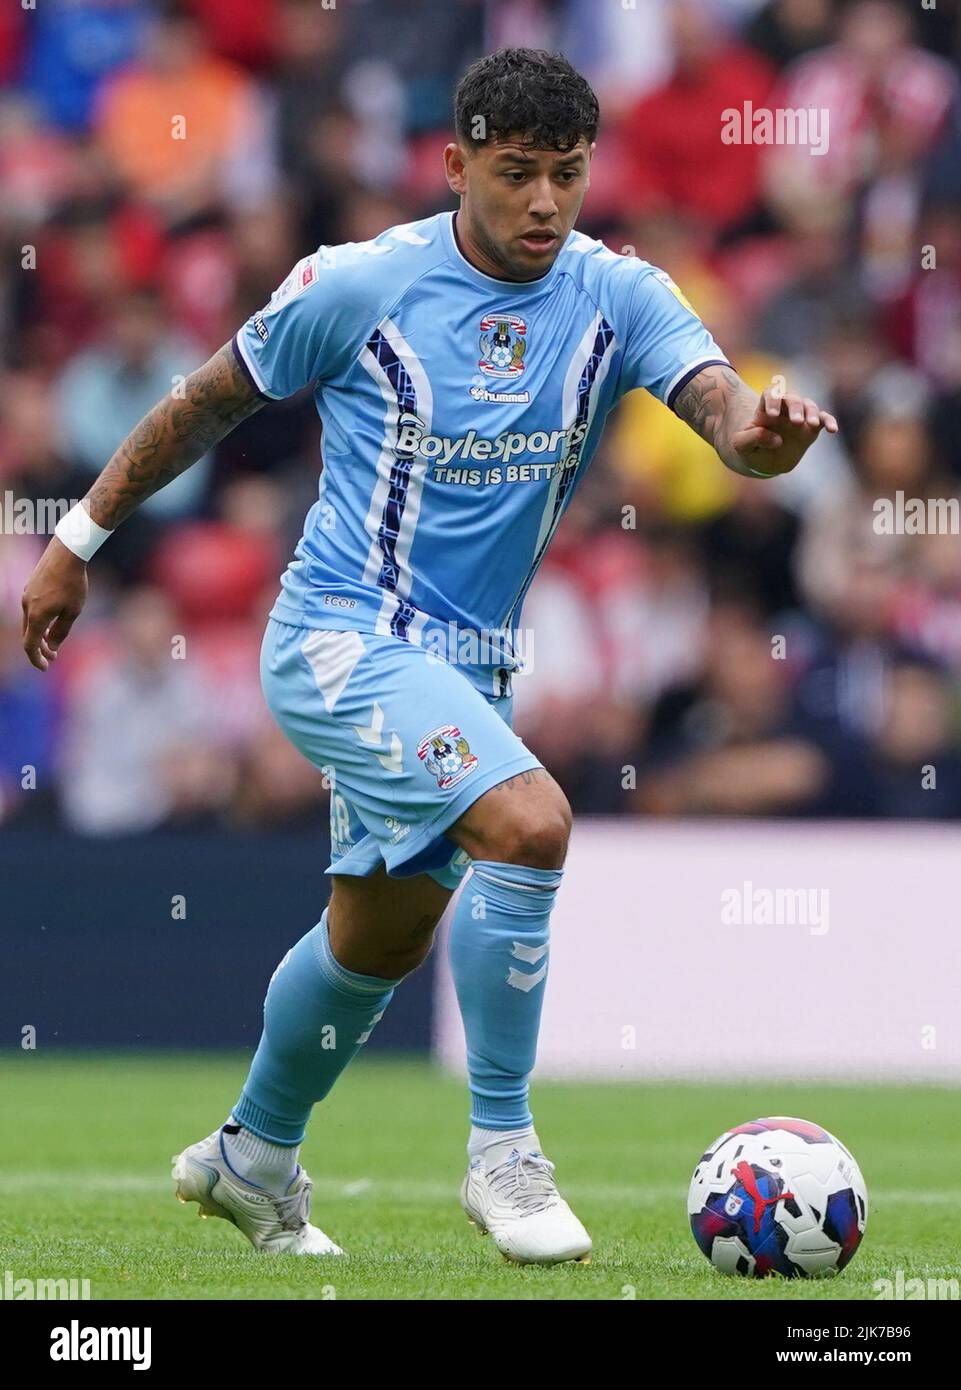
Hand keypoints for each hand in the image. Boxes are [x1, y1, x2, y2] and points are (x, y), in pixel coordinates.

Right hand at [22, 538, 88, 670]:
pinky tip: (52, 621)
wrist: (66, 553)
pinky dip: (39, 621)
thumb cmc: (73, 583)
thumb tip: (52, 646)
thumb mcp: (73, 611)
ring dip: (40, 635)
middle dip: (39, 649)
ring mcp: (26, 596)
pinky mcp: (30, 587)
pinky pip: (31, 610)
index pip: (30, 646)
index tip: (45, 668)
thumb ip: (61, 631)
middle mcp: (26, 607)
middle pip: (28, 635)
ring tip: (53, 641)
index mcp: (36, 616)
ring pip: (29, 622)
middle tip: (53, 658)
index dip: (37, 659)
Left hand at [732, 379, 837, 476]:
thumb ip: (753, 438)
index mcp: (765, 409)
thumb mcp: (741, 446)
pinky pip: (823, 419)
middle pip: (792, 398)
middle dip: (795, 407)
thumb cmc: (751, 450)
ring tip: (811, 424)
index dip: (772, 399)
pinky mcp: (811, 428)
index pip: (770, 393)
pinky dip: (829, 421)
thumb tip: (776, 439)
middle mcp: (784, 409)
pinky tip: (833, 429)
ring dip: (811, 413)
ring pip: (809, 406)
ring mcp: (799, 417)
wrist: (764, 462)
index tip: (772, 415)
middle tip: (796, 422)